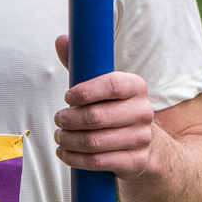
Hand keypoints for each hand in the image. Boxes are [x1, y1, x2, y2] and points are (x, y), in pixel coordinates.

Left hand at [52, 35, 155, 177]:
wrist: (142, 144)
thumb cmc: (114, 110)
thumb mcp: (101, 87)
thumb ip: (81, 65)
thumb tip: (62, 39)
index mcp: (136, 87)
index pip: (112, 85)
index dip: (86, 91)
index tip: (68, 96)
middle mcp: (143, 112)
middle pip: (97, 117)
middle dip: (70, 119)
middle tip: (58, 119)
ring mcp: (142, 138)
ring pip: (95, 142)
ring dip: (69, 140)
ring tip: (59, 136)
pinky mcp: (136, 161)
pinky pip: (99, 162)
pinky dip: (76, 159)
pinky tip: (65, 153)